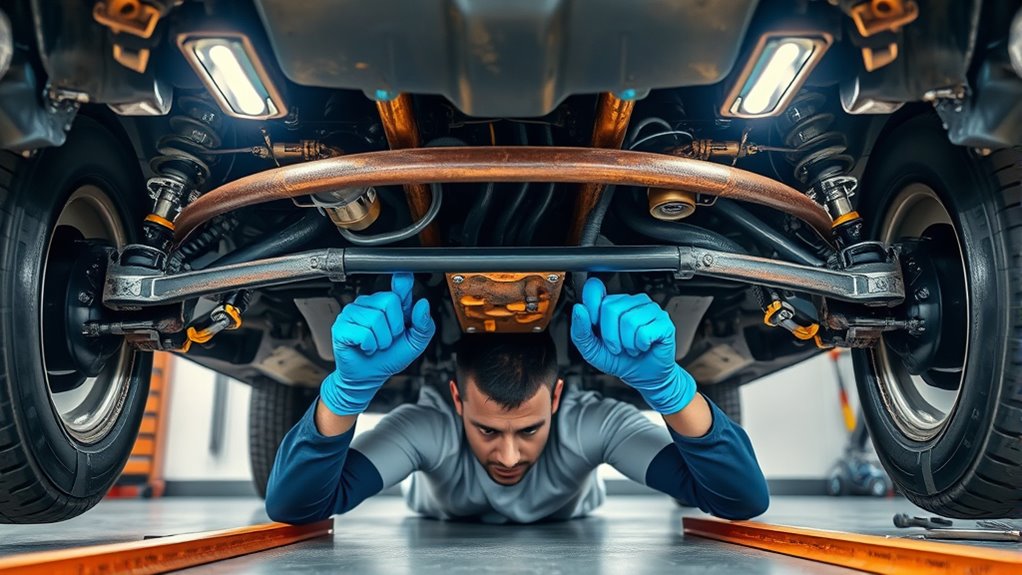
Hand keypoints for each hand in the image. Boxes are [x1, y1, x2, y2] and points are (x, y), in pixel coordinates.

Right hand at [320, 273, 435, 414]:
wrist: (368, 377)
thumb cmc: (388, 358)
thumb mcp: (414, 343)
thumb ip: (423, 325)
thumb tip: (422, 305)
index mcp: (387, 304)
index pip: (398, 287)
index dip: (402, 282)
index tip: (404, 275)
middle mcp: (368, 304)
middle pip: (390, 301)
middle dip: (394, 327)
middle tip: (387, 339)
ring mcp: (352, 313)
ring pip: (376, 319)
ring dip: (381, 340)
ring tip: (376, 345)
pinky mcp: (341, 327)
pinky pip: (363, 333)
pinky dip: (369, 346)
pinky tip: (365, 348)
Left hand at [570, 278, 695, 413]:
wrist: (643, 377)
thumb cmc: (620, 360)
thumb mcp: (592, 349)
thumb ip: (580, 330)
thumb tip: (579, 309)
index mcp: (612, 303)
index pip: (594, 289)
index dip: (592, 312)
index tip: (597, 328)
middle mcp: (631, 302)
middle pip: (610, 308)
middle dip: (610, 336)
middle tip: (617, 346)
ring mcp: (650, 309)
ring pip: (628, 321)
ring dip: (626, 343)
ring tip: (631, 347)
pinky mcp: (664, 322)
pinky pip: (644, 332)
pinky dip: (640, 346)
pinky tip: (643, 346)